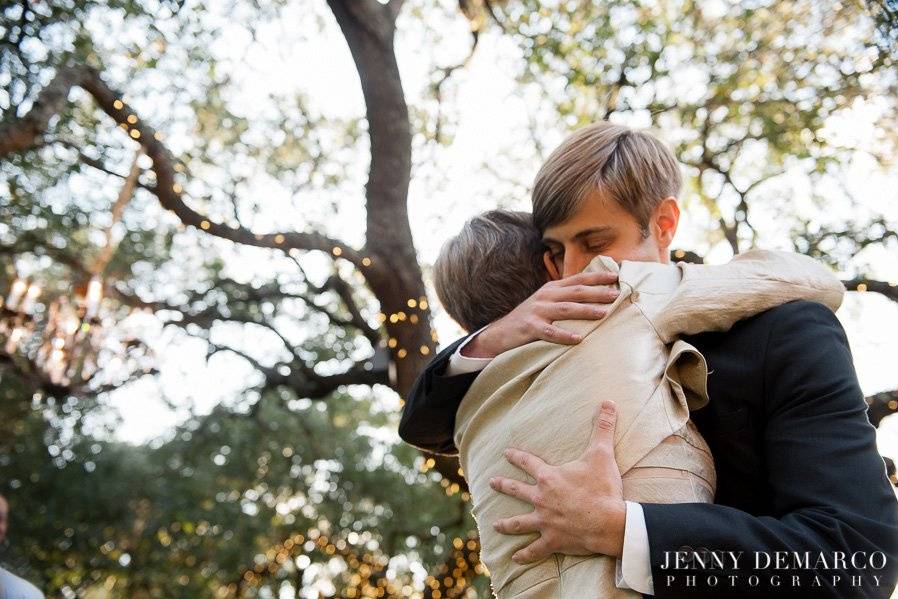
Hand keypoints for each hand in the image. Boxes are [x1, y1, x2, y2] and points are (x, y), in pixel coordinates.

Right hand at [461, 271, 618, 358]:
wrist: (501, 332)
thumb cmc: (530, 318)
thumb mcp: (546, 302)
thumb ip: (565, 297)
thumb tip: (594, 297)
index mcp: (552, 288)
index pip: (578, 279)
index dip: (597, 277)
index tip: (616, 276)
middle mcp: (545, 296)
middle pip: (575, 292)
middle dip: (597, 293)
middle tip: (616, 295)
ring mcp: (537, 311)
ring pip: (565, 309)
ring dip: (586, 310)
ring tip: (604, 313)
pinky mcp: (530, 327)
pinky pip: (550, 332)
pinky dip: (564, 335)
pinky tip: (578, 339)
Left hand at [489, 400, 625, 561]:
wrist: (609, 522)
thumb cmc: (603, 488)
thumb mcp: (602, 454)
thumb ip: (603, 427)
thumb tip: (608, 401)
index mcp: (549, 478)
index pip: (528, 462)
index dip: (517, 456)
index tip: (506, 453)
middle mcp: (541, 499)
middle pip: (517, 491)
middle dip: (503, 485)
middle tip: (491, 482)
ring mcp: (545, 521)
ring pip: (519, 522)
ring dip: (506, 523)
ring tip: (495, 524)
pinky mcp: (552, 540)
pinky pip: (535, 549)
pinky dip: (524, 554)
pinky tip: (515, 557)